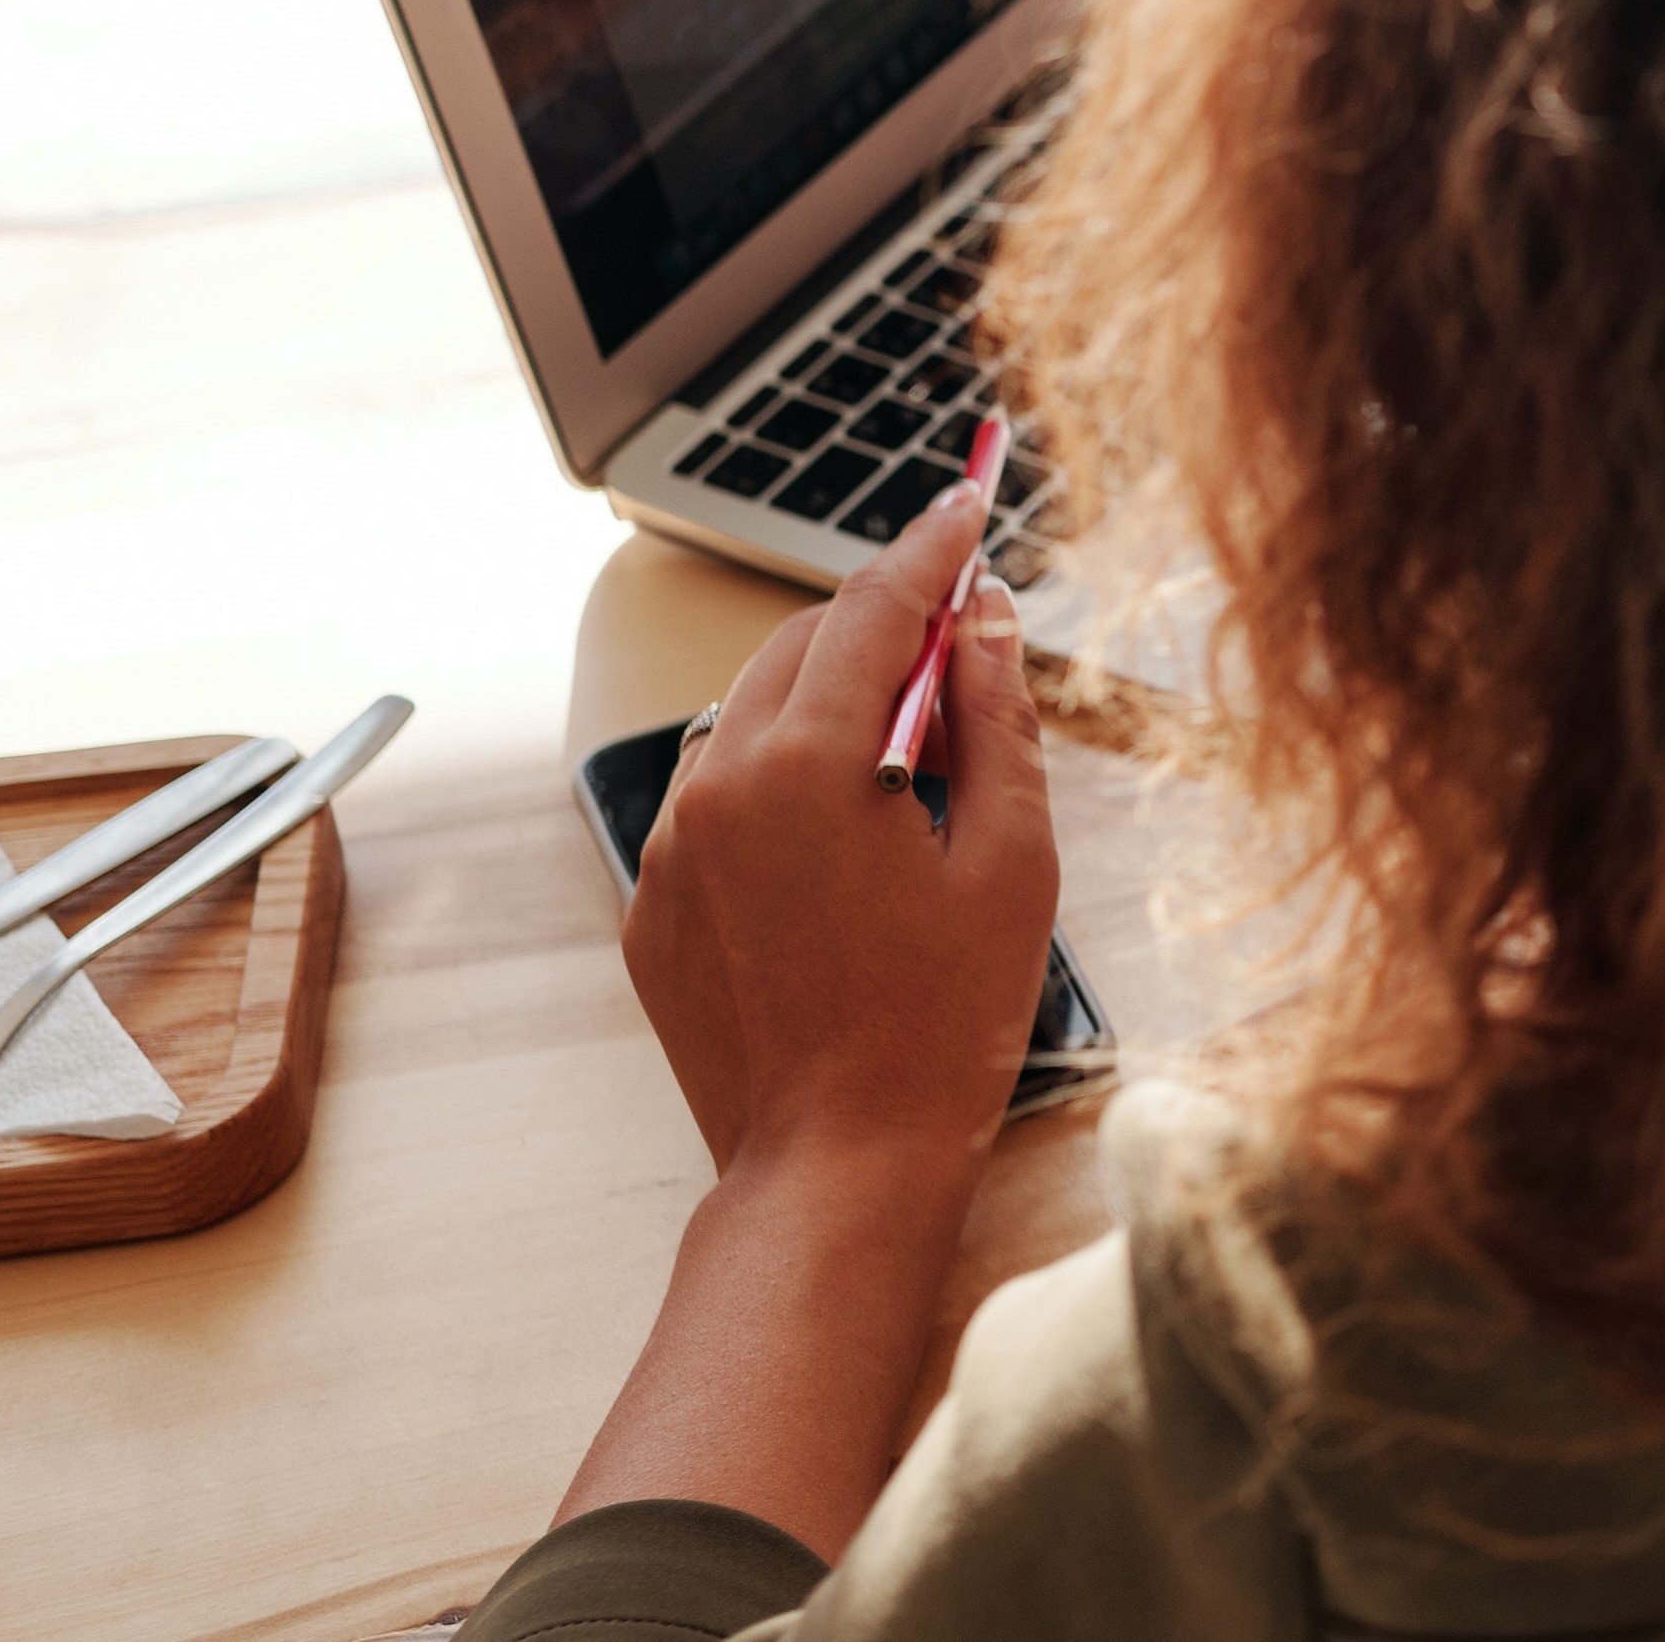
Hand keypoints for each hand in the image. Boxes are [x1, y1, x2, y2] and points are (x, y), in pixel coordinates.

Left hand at [624, 491, 1059, 1188]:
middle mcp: (720, 788)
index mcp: (811, 764)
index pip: (875, 605)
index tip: (968, 500)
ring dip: (828, 703)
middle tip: (965, 646)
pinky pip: (719, 800)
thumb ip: (996, 719)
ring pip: (751, 717)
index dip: (931, 546)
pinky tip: (848, 844)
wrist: (837, 1165)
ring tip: (912, 766)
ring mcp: (673, 849)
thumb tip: (985, 618)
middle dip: (883, 625)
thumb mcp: (1011, 856)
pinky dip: (782, 783)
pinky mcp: (653, 905)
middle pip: (802, 645)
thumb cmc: (942, 1024)